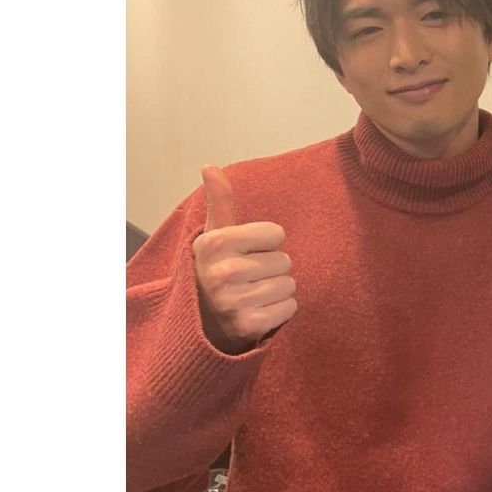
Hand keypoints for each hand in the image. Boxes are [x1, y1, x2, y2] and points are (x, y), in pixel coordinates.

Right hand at [192, 165, 296, 353]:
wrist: (201, 320)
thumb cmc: (216, 268)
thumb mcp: (215, 234)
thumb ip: (220, 201)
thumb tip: (209, 166)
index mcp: (216, 243)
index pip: (276, 233)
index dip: (266, 242)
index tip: (246, 252)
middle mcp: (223, 272)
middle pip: (285, 260)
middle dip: (272, 268)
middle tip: (249, 277)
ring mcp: (234, 301)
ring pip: (289, 285)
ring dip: (277, 290)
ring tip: (253, 294)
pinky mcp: (248, 325)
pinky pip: (290, 308)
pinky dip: (280, 310)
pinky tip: (259, 310)